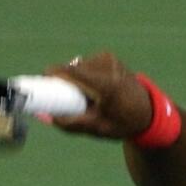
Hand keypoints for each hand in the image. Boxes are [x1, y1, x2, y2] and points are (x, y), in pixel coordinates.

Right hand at [39, 51, 154, 138]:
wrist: (148, 111)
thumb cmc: (122, 123)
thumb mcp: (96, 129)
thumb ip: (69, 123)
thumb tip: (41, 116)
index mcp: (106, 86)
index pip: (71, 72)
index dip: (51, 75)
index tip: (38, 83)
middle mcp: (107, 67)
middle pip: (71, 70)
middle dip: (63, 83)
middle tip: (64, 101)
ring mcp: (108, 58)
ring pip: (77, 67)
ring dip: (74, 80)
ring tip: (85, 97)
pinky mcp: (107, 55)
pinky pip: (85, 65)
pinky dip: (83, 75)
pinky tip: (92, 89)